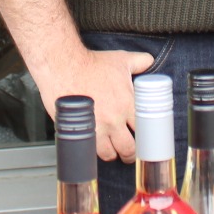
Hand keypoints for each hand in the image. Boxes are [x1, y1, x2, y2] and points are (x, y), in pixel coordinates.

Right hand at [36, 48, 154, 163]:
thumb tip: (149, 62)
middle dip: (129, 152)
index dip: (143, 136)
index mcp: (127, 104)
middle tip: (127, 151)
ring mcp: (96, 128)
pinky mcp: (79, 132)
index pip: (143, 130)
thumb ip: (140, 61)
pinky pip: (89, 151)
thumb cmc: (90, 64)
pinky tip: (93, 147)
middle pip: (128, 149)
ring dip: (111, 154)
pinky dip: (93, 151)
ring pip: (109, 154)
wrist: (64, 66)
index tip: (141, 138)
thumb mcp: (121, 59)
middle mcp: (114, 120)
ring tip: (111, 150)